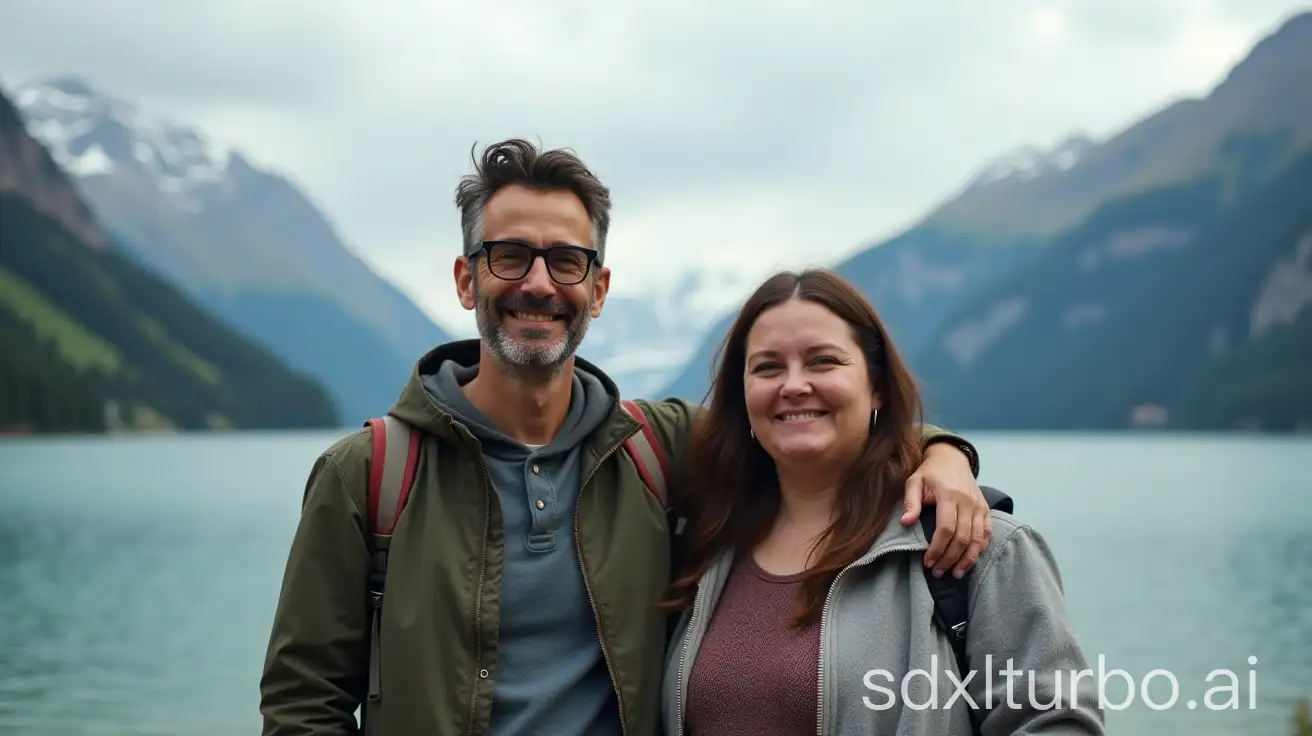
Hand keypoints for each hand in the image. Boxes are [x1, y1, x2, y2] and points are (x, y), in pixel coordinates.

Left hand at [901, 443, 991, 578]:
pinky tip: (969, 561)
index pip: (946, 528)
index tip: (927, 562)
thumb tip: (905, 523)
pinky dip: (980, 550)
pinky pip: (987, 534)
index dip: (937, 549)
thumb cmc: (929, 473)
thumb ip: (910, 502)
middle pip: (962, 538)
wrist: (952, 459)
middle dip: (950, 559)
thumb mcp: (914, 481)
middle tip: (937, 572)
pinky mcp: (986, 510)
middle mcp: (967, 502)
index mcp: (949, 495)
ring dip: (966, 560)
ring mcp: (979, 506)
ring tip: (955, 574)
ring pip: (977, 539)